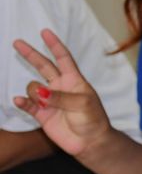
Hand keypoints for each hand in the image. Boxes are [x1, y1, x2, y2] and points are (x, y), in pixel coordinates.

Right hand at [12, 29, 112, 157]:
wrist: (89, 141)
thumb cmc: (93, 119)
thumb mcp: (82, 104)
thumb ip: (61, 97)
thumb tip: (39, 92)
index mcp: (74, 80)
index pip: (63, 58)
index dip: (54, 45)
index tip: (45, 31)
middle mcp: (60, 87)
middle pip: (43, 66)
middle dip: (31, 54)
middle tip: (17, 42)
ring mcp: (49, 100)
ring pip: (33, 87)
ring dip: (34, 92)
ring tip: (44, 102)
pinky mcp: (41, 114)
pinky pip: (27, 104)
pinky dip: (22, 102)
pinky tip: (18, 100)